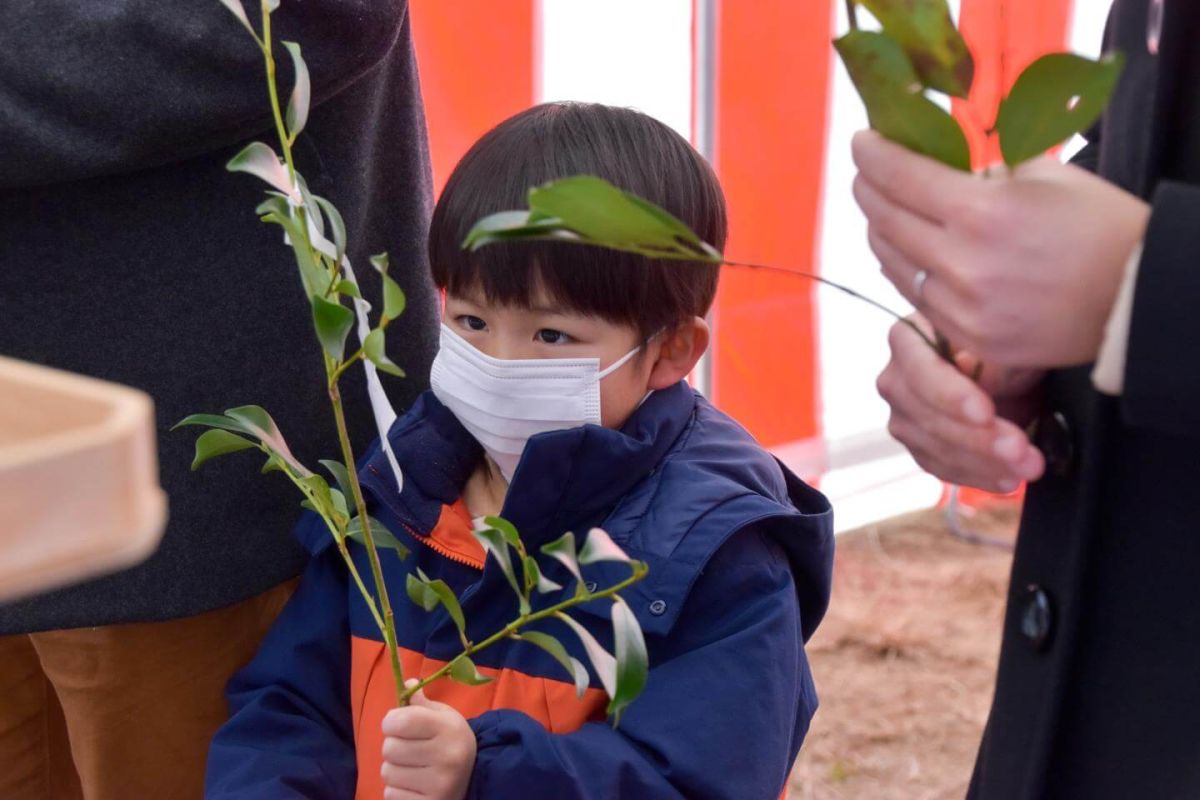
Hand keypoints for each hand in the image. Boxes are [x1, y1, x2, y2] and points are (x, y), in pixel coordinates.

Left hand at [381, 683, 475, 799]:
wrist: (473, 779)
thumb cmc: (450, 742)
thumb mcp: (443, 717)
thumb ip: (420, 703)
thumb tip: (406, 683)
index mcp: (449, 728)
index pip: (399, 721)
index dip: (391, 722)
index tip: (398, 725)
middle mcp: (447, 757)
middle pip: (389, 748)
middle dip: (394, 746)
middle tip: (410, 749)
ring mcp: (439, 785)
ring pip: (387, 772)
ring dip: (394, 769)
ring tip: (413, 768)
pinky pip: (390, 794)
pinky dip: (397, 790)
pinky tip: (414, 785)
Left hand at [852, 130, 1149, 367]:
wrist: (1135, 298)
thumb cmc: (1097, 226)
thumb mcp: (1041, 175)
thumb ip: (979, 174)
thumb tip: (934, 169)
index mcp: (982, 212)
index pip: (900, 177)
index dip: (872, 155)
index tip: (861, 141)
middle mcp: (961, 263)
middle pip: (884, 219)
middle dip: (868, 188)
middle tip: (867, 172)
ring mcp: (960, 307)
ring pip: (890, 262)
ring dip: (879, 230)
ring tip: (882, 209)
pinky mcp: (967, 337)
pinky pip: (915, 296)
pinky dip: (904, 268)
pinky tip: (906, 250)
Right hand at [876, 315, 1045, 491]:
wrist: (1014, 379)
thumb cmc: (1008, 352)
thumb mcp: (1009, 344)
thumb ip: (987, 356)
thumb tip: (966, 366)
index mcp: (908, 338)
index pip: (920, 371)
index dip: (950, 395)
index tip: (985, 414)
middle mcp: (895, 379)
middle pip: (924, 416)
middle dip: (976, 437)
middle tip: (1019, 449)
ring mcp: (903, 417)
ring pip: (933, 447)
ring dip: (983, 462)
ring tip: (1027, 466)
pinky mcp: (919, 446)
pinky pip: (941, 468)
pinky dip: (977, 475)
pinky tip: (1008, 478)